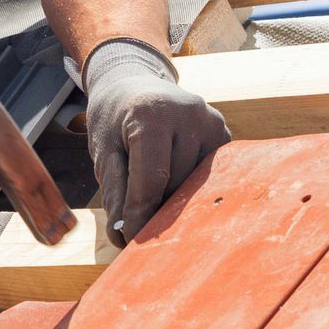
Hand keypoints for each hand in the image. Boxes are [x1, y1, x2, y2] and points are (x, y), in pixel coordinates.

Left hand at [83, 38, 229, 244]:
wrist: (134, 86)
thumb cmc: (114, 122)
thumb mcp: (104, 153)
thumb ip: (114, 193)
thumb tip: (124, 238)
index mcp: (152, 114)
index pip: (151, 180)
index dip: (141, 216)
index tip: (131, 242)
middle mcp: (189, 113)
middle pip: (176, 185)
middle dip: (156, 208)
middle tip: (139, 221)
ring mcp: (212, 122)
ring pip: (195, 185)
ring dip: (174, 199)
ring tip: (155, 194)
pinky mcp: (224, 135)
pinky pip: (210, 177)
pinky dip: (191, 188)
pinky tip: (176, 183)